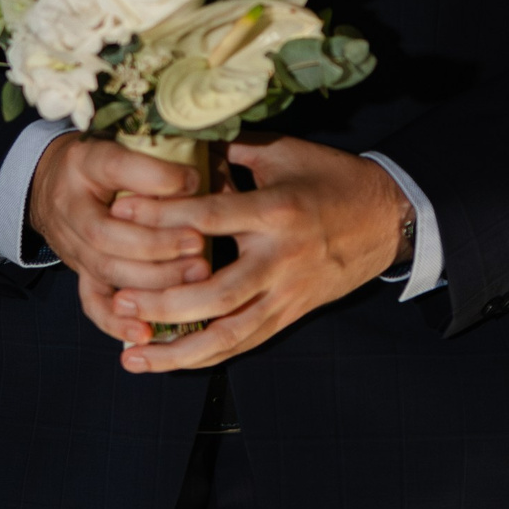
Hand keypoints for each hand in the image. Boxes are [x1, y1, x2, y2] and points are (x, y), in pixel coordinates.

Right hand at [28, 135, 210, 333]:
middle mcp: (72, 206)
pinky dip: (118, 320)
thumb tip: (209, 178)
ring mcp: (73, 245)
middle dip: (157, 242)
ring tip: (197, 274)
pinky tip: (147, 330)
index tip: (194, 180)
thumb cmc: (109, 158)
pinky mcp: (79, 273)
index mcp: (87, 162)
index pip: (116, 167)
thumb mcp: (130, 140)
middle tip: (198, 241)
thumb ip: (166, 155)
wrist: (55, 182)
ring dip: (153, 278)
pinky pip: (93, 302)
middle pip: (107, 233)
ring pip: (107, 269)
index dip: (154, 178)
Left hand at [97, 135, 413, 373]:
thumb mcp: (286, 152)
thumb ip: (232, 152)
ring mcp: (287, 293)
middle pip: (216, 294)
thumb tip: (180, 146)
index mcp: (277, 211)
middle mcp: (281, 259)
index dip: (162, 216)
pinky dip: (205, 356)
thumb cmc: (332, 178)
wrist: (389, 218)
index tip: (119, 213)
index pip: (210, 218)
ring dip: (178, 350)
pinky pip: (244, 343)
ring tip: (132, 356)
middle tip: (119, 302)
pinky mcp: (291, 314)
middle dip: (163, 303)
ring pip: (229, 334)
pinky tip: (170, 362)